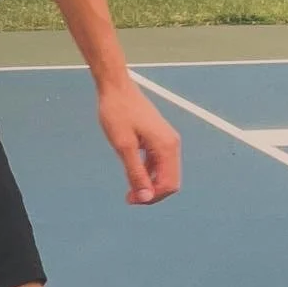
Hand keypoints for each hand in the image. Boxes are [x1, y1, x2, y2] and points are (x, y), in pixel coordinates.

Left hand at [97, 80, 180, 204]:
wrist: (116, 87)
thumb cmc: (118, 112)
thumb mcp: (124, 146)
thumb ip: (136, 173)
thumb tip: (146, 197)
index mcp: (167, 146)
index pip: (169, 184)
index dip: (152, 197)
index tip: (132, 199)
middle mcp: (172, 144)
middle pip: (170, 180)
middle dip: (152, 193)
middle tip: (130, 197)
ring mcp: (166, 139)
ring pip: (164, 172)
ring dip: (149, 184)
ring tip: (129, 189)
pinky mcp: (158, 137)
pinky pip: (158, 162)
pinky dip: (147, 171)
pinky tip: (132, 172)